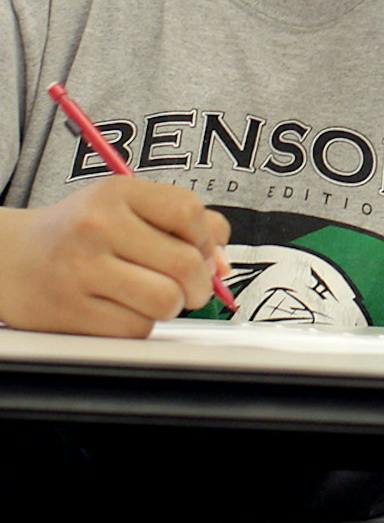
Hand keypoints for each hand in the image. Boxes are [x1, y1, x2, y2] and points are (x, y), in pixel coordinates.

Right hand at [0, 179, 228, 336]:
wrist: (7, 257)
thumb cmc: (79, 231)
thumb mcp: (124, 206)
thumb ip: (180, 223)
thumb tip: (223, 262)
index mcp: (116, 194)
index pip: (189, 213)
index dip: (209, 241)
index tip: (204, 255)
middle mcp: (97, 227)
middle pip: (184, 263)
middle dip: (198, 284)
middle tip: (189, 289)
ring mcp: (80, 270)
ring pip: (165, 300)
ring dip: (171, 307)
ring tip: (155, 298)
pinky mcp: (69, 312)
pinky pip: (135, 328)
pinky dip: (140, 325)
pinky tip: (122, 310)